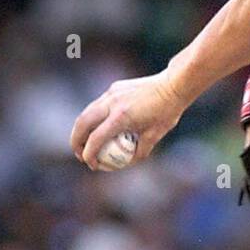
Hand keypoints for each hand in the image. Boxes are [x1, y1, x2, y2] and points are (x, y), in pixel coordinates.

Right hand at [71, 68, 185, 169]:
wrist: (172, 85)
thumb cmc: (166, 112)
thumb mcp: (154, 136)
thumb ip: (139, 152)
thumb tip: (126, 163)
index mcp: (121, 117)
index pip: (96, 139)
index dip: (89, 155)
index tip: (92, 164)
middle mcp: (111, 103)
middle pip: (82, 124)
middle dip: (76, 142)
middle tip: (80, 155)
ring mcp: (111, 94)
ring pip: (86, 112)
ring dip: (81, 129)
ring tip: (84, 143)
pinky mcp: (113, 89)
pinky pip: (97, 105)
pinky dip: (92, 118)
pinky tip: (98, 128)